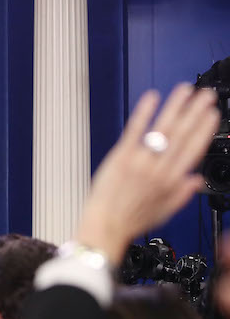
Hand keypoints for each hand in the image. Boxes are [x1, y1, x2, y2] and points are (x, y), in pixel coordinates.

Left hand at [76, 84, 218, 263]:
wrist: (105, 226)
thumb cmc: (130, 221)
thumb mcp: (164, 212)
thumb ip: (182, 194)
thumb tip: (197, 181)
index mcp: (172, 181)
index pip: (194, 150)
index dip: (204, 130)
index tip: (212, 114)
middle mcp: (159, 169)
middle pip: (182, 135)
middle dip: (195, 112)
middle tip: (204, 95)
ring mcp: (140, 161)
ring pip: (162, 129)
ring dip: (175, 107)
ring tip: (185, 91)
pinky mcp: (121, 157)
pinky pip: (135, 131)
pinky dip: (144, 113)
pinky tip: (152, 98)